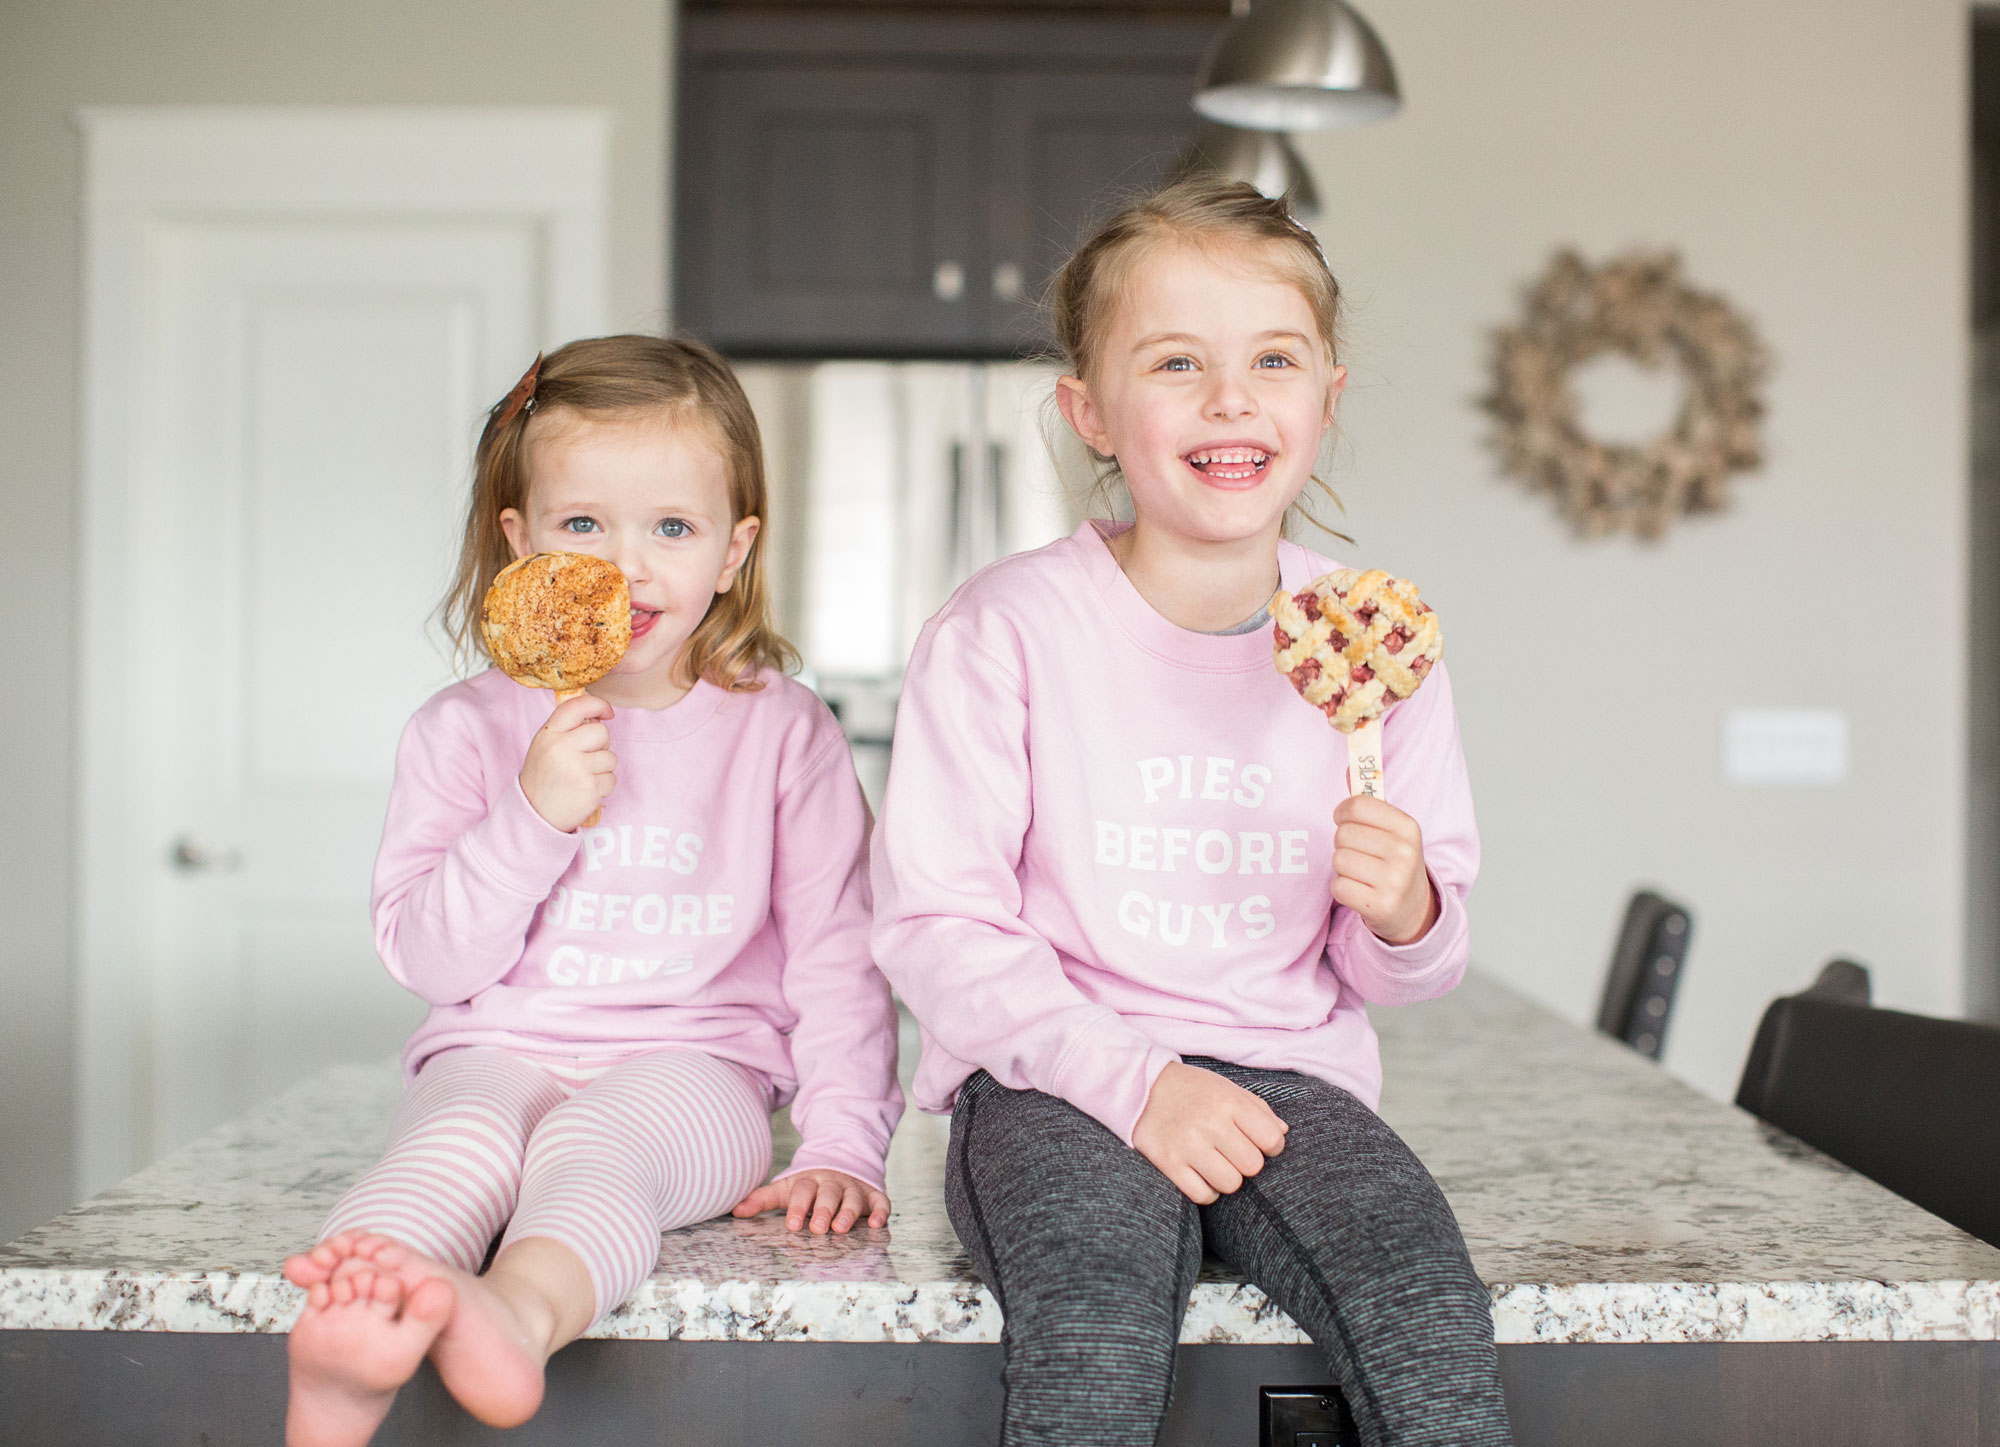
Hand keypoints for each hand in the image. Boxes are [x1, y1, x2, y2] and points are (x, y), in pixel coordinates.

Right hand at [519, 693, 615, 832]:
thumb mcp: (545, 746)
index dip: (598, 705)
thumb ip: (567, 730)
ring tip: (582, 778)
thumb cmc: (544, 777)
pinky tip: (585, 791)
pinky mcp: (590, 787)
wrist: (534, 814)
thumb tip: (599, 717)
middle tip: (585, 759)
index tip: (608, 712)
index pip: (577, 706)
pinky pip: (612, 778)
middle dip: (601, 745)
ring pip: (610, 757)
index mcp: (548, 734)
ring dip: (602, 769)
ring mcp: (577, 768)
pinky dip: (603, 786)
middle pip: (601, 732)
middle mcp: (561, 748)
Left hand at [731, 1169, 889, 1234]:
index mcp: (809, 1181)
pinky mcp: (874, 1196)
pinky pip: (880, 1202)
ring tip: (841, 1228)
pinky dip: (881, 1212)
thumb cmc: (809, 1187)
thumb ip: (762, 1200)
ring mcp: (854, 1188)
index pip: (802, 1191)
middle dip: (824, 1210)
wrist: (841, 1165)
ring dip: (849, 1212)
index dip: (798, 1206)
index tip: (792, 1224)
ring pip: (853, 1197)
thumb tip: (735, 1210)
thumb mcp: (786, 1190)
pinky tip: (877, 1224)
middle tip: (818, 1228)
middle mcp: (833, 1183)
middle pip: (828, 1193)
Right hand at [1130, 1062, 1287, 1204]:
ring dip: (1227, 1178)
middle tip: (1231, 1152)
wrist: (1140, 1086)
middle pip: (1252, 1166)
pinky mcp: (1169, 1163)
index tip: (1257, 1143)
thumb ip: (1258, 1109)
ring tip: (1216, 1163)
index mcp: (1228, 1102)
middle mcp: (1211, 1123)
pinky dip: (1206, 1190)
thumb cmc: (1191, 1090)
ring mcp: (1188, 1145)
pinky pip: (1203, 1195)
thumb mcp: (1226, 1088)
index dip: (1270, 1146)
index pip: (1272, 1139)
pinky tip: (1200, 1174)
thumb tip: (1282, 1133)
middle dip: (1246, 1162)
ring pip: (1230, 1184)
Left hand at [1331, 794, 1437, 945]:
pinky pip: (1338, 886)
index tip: (1346, 820)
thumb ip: (1369, 800)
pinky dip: (1343, 888)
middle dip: (1343, 843)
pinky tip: (1360, 889)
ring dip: (1342, 867)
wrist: (1413, 909)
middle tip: (1360, 853)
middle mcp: (1405, 853)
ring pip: (1338, 860)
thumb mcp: (1391, 829)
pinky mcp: (1380, 906)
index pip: (1357, 805)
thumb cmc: (1395, 861)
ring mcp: (1395, 882)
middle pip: (1343, 834)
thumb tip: (1350, 767)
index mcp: (1409, 828)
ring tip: (1362, 872)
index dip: (1343, 812)